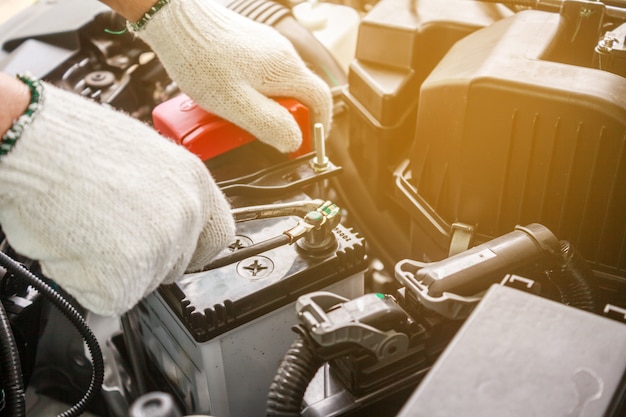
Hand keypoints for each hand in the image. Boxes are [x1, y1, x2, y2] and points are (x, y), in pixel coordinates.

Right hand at [0, 79, 234, 315]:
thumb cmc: (72, 141)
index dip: (192, 249)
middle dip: (142, 259)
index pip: (217, 237)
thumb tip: (163, 223)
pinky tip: (72, 244)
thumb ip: (165, 196)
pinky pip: (109, 298)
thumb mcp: (142, 158)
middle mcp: (187, 214)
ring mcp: (161, 245)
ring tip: (84, 226)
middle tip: (106, 231)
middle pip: (174, 265)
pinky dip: (86, 282)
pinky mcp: (127, 274)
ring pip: (140, 283)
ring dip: (110, 268)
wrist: (31, 141)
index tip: (178, 254)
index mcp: (195, 181)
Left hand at [131, 0, 332, 152]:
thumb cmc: (200, 58)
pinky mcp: (247, 47)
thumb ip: (270, 125)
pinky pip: (258, 78)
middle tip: (262, 136)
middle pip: (298, 96)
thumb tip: (294, 142)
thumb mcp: (236, 103)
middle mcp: (282, 55)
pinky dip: (250, 94)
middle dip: (284, 121)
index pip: (321, 101)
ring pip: (276, 88)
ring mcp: (265, 49)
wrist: (172, 19)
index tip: (305, 145)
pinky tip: (226, 99)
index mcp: (286, 69)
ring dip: (263, 109)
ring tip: (237, 119)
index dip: (318, 127)